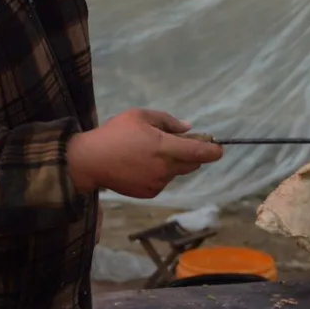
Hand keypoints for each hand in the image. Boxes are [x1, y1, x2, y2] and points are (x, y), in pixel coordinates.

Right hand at [67, 109, 222, 198]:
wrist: (90, 161)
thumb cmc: (115, 134)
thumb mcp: (140, 116)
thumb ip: (167, 121)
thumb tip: (188, 128)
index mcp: (165, 148)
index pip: (201, 153)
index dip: (214, 151)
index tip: (219, 148)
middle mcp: (165, 168)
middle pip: (193, 163)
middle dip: (192, 153)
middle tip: (178, 143)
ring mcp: (158, 183)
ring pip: (177, 172)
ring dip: (173, 163)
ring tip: (150, 153)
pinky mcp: (150, 192)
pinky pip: (164, 181)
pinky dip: (160, 174)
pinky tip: (141, 165)